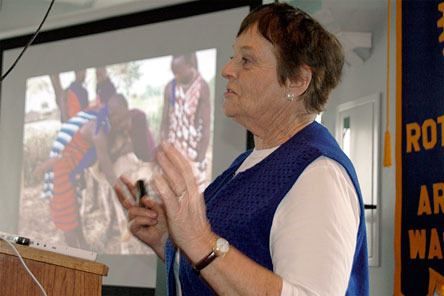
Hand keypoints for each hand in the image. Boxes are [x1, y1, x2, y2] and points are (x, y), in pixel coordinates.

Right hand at [114, 176, 167, 259]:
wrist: (167, 236)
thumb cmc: (165, 222)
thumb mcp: (160, 209)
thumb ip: (152, 203)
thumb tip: (144, 198)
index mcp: (142, 204)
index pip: (133, 192)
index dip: (128, 185)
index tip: (122, 177)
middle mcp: (136, 211)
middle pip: (126, 200)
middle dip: (121, 191)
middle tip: (116, 183)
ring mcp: (133, 219)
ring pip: (133, 211)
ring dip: (145, 212)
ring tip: (155, 217)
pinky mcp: (133, 228)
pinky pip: (136, 221)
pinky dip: (145, 220)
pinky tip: (152, 222)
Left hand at [153, 143, 213, 261]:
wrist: (200, 243)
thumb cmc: (194, 225)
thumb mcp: (193, 204)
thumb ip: (187, 192)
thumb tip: (179, 180)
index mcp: (195, 192)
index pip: (187, 169)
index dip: (178, 156)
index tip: (170, 146)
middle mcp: (191, 195)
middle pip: (182, 171)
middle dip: (172, 156)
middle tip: (162, 144)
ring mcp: (185, 204)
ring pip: (176, 181)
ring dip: (167, 166)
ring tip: (158, 154)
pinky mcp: (177, 214)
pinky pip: (170, 198)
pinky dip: (163, 186)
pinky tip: (155, 177)